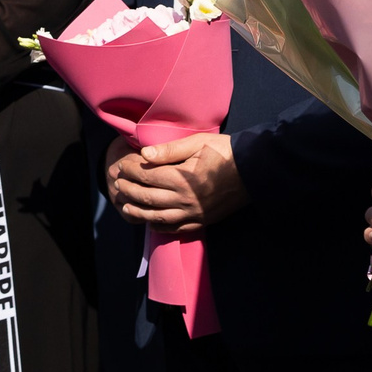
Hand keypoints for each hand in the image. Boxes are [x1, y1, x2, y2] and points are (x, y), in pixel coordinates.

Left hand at [106, 132, 245, 232]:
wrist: (254, 170)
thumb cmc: (225, 152)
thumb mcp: (197, 143)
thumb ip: (169, 150)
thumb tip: (144, 154)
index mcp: (182, 179)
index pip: (146, 176)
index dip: (130, 171)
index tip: (121, 165)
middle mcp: (185, 200)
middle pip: (147, 197)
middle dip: (129, 190)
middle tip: (118, 183)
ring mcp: (194, 213)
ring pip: (158, 217)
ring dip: (139, 211)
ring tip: (126, 204)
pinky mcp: (203, 220)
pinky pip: (176, 228)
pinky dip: (159, 226)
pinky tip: (151, 221)